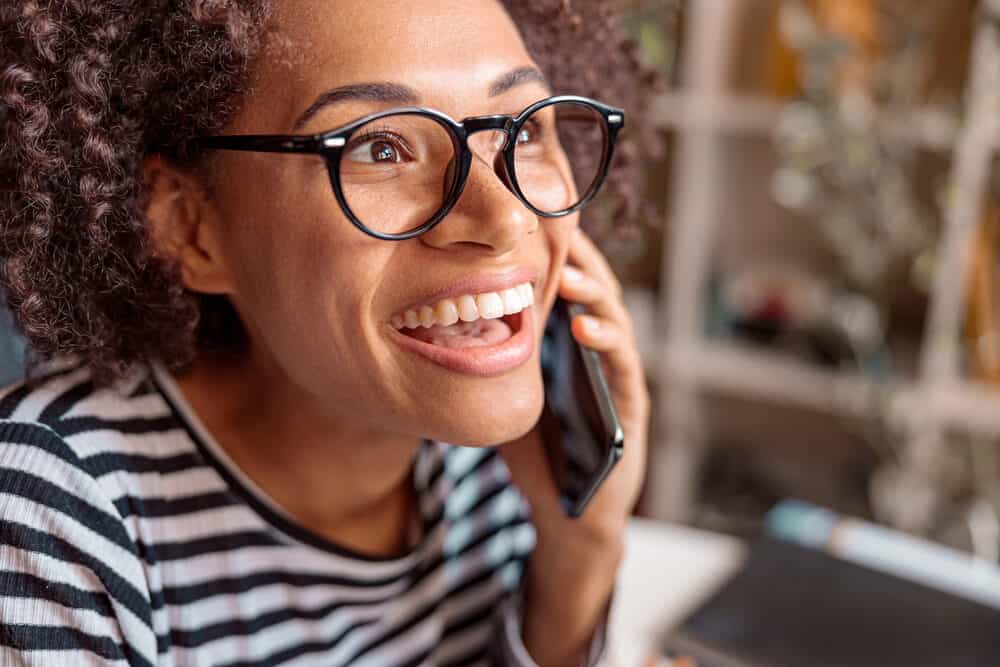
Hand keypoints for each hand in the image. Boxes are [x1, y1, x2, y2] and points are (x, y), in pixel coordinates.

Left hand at [500, 229, 649, 665]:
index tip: (525, 217)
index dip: (550, 249)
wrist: (565, 512)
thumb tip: (437, 316)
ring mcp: (618, 374)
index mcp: (568, 340)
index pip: (564, 283)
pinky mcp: (632, 403)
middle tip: (553, 227)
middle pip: (593, 287)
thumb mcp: (505, 390)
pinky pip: (622, 365)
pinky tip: (583, 329)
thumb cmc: (535, 451)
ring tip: (568, 274)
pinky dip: (606, 342)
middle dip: (577, 256)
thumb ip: (490, 355)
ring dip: (593, 292)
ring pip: (613, 317)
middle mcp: (598, 348)